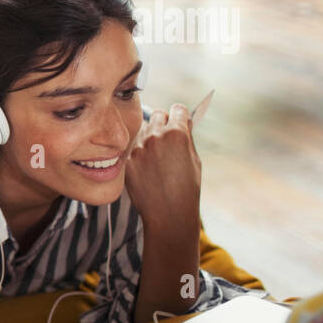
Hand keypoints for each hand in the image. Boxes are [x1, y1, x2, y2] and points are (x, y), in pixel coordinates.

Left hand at [124, 103, 201, 235]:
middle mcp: (156, 136)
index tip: (179, 121)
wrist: (168, 213)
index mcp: (177, 133)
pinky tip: (147, 167)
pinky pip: (133, 147)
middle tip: (167, 137)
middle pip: (157, 114)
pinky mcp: (127, 160)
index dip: (180, 116)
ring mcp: (139, 148)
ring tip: (156, 156)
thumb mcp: (194, 159)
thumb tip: (183, 122)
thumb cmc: (187, 188)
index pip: (177, 109)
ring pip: (143, 130)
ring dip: (149, 136)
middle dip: (163, 122)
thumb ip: (186, 138)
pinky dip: (139, 153)